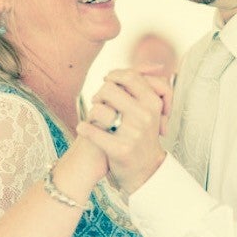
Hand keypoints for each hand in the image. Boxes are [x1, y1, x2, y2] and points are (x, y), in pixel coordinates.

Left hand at [77, 69, 167, 194]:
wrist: (146, 171)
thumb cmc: (143, 136)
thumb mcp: (152, 110)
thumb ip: (148, 86)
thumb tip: (154, 65)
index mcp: (153, 103)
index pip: (130, 76)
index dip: (114, 75)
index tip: (108, 80)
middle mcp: (145, 116)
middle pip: (110, 89)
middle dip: (100, 94)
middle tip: (99, 102)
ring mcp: (133, 133)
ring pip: (99, 109)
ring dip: (92, 112)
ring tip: (95, 119)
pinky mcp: (121, 150)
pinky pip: (93, 133)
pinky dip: (84, 128)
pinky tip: (83, 128)